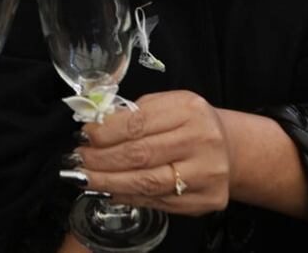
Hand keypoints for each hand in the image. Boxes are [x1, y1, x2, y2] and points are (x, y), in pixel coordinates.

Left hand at [74, 91, 229, 215]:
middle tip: (78, 160)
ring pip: (146, 183)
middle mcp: (202, 141)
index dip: (106, 132)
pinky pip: (157, 201)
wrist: (229, 148)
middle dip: (102, 159)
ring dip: (109, 182)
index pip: (138, 123)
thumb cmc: (190, 123)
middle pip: (140, 154)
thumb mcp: (168, 104)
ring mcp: (206, 174)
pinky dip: (128, 197)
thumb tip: (95, 129)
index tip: (85, 136)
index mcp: (190, 110)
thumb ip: (135, 113)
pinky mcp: (206, 200)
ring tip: (85, 177)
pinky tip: (110, 190)